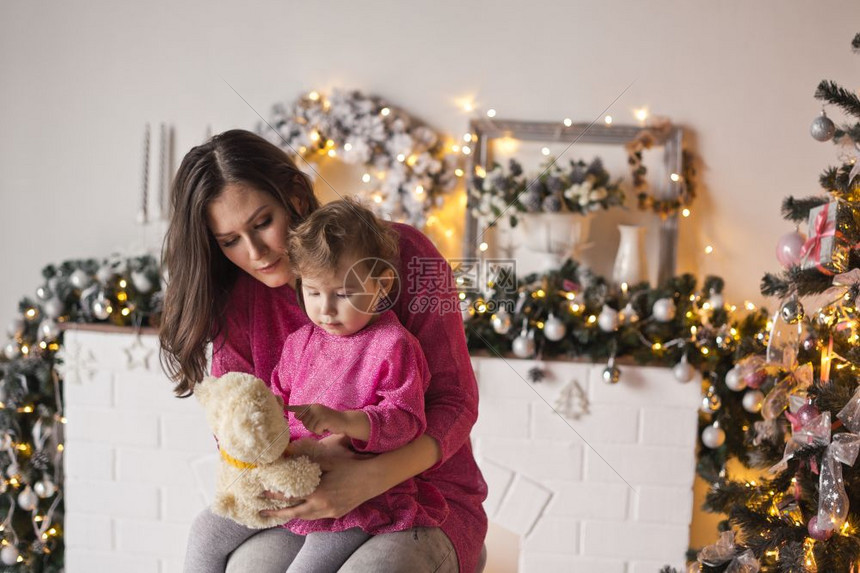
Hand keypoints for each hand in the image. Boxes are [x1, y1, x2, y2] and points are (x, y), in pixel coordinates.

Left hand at [261, 435, 380, 519]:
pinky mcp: (337, 513)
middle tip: (262, 512)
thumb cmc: (351, 465)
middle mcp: (322, 505)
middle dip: (277, 513)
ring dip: (292, 515)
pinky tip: (302, 509)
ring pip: (306, 517)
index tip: (262, 493)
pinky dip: (306, 514)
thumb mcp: (329, 460)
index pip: (291, 496)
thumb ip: (309, 459)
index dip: (275, 495)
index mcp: (318, 492)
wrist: (373, 478)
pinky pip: (317, 516)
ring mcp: (330, 511)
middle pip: (294, 513)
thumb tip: (289, 453)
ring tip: (279, 513)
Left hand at [286, 403, 346, 435]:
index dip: (290, 408)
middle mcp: (314, 408)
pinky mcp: (323, 419)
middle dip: (312, 426)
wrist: (344, 420)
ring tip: (324, 425)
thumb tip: (296, 415)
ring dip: (317, 429)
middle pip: (304, 423)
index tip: (282, 407)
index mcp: (312, 407)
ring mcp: (319, 413)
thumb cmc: (330, 420)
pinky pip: (316, 430)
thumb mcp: (318, 416)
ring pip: (310, 427)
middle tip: (321, 424)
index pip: (299, 408)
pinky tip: (327, 427)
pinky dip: (321, 431)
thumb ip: (307, 416)